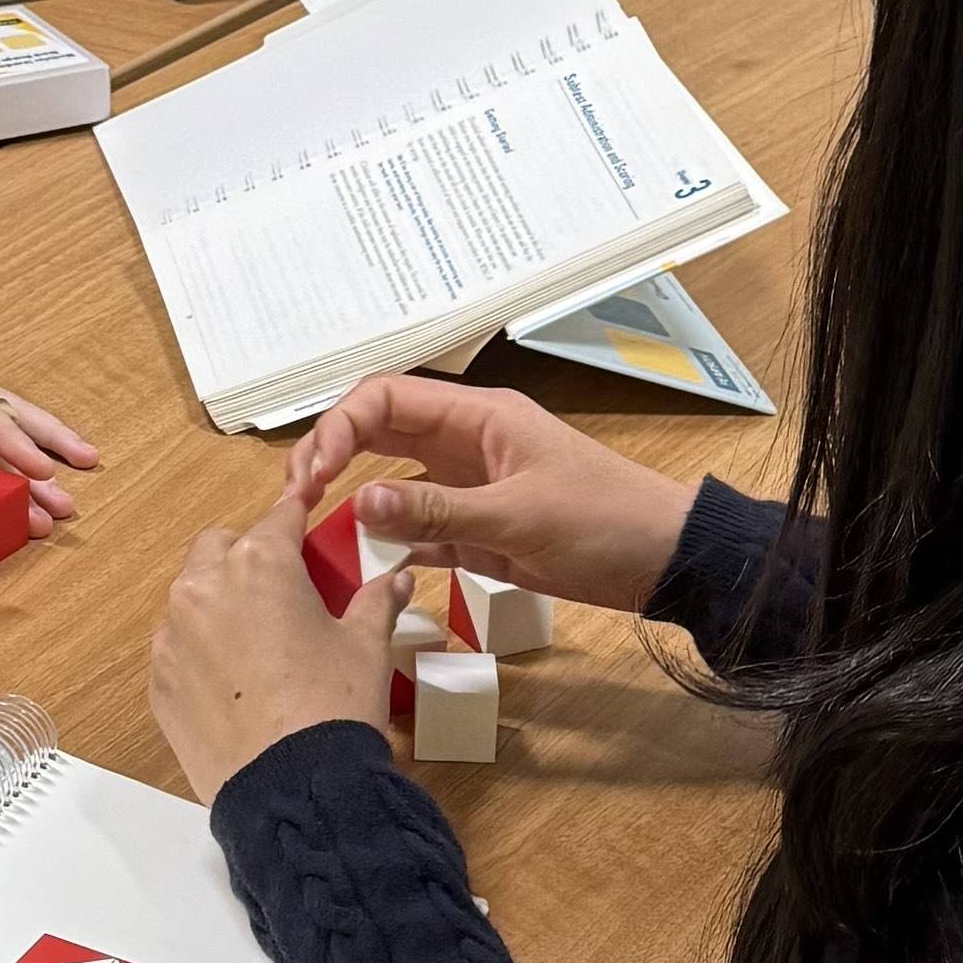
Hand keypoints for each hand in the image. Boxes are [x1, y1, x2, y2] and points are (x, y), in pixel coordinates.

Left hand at [150, 496, 403, 803]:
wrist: (292, 788)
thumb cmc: (334, 706)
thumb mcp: (366, 647)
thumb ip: (376, 601)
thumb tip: (394, 579)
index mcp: (260, 563)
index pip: (279, 516)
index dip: (298, 515)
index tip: (307, 517)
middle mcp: (204, 587)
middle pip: (220, 546)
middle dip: (247, 556)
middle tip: (282, 590)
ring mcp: (172, 635)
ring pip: (191, 596)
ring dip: (219, 602)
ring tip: (256, 641)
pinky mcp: (157, 681)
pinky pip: (176, 647)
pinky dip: (199, 651)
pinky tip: (234, 684)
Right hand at [278, 373, 699, 617]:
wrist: (667, 561)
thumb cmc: (607, 522)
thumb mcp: (519, 517)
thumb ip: (437, 510)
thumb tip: (357, 500)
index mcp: (478, 418)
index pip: (386, 399)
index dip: (338, 427)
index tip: (313, 474)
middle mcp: (466, 445)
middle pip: (379, 433)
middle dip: (332, 457)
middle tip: (295, 499)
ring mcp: (472, 488)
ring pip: (394, 482)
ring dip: (357, 501)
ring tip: (316, 531)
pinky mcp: (480, 533)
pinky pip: (420, 529)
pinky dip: (391, 543)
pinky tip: (366, 564)